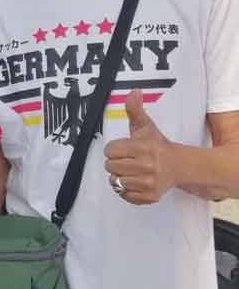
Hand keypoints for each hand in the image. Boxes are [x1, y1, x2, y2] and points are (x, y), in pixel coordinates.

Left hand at [104, 89, 175, 204]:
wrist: (179, 166)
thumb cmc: (158, 146)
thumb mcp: (145, 127)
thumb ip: (135, 110)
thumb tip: (134, 92)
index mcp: (143, 148)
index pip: (110, 151)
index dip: (114, 149)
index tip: (124, 149)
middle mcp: (147, 166)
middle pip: (110, 167)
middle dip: (116, 162)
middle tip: (128, 160)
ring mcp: (149, 183)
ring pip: (116, 182)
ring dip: (120, 177)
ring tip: (132, 170)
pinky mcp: (149, 197)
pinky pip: (124, 195)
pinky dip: (126, 190)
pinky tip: (136, 181)